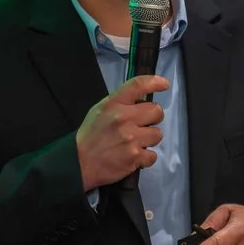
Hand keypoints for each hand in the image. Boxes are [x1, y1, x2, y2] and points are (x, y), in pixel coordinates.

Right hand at [77, 75, 169, 189]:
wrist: (79, 162)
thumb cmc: (90, 135)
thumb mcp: (100, 110)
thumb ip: (120, 103)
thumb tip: (141, 101)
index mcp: (114, 104)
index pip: (138, 85)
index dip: (155, 82)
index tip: (164, 84)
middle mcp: (124, 118)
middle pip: (156, 111)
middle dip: (153, 118)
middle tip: (143, 124)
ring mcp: (131, 138)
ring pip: (157, 134)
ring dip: (149, 139)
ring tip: (135, 143)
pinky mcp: (134, 157)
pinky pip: (153, 155)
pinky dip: (145, 158)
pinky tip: (135, 157)